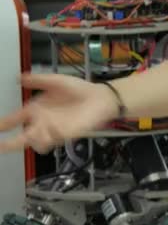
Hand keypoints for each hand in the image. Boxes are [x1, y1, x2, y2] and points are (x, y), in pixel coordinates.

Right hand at [0, 74, 118, 153]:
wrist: (100, 98)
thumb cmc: (80, 89)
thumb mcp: (55, 81)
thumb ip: (37, 80)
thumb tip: (19, 78)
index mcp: (37, 109)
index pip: (16, 119)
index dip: (4, 123)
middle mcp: (42, 121)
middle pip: (22, 137)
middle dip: (9, 143)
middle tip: (0, 146)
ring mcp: (53, 130)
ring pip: (35, 142)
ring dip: (30, 141)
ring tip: (29, 135)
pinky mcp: (65, 135)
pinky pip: (52, 141)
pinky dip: (46, 139)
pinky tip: (46, 131)